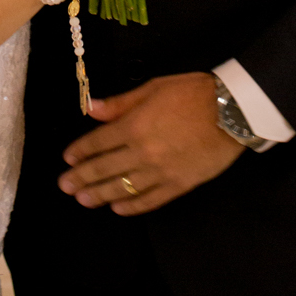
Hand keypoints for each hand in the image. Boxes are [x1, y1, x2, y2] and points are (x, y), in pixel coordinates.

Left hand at [58, 73, 242, 215]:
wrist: (231, 111)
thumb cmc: (191, 93)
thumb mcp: (152, 88)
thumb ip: (120, 103)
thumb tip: (90, 108)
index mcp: (134, 125)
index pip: (99, 142)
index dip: (81, 151)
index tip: (68, 158)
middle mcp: (143, 151)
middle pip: (105, 168)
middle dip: (82, 177)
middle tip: (64, 186)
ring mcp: (161, 171)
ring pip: (123, 187)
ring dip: (100, 194)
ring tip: (83, 200)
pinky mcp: (179, 185)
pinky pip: (151, 200)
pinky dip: (133, 206)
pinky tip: (118, 208)